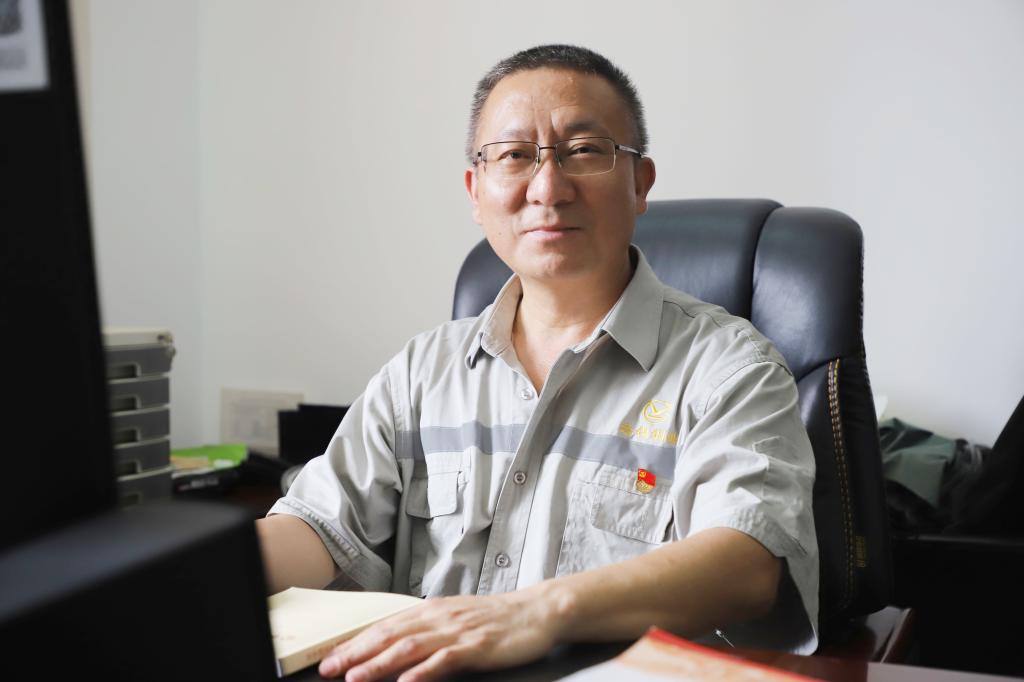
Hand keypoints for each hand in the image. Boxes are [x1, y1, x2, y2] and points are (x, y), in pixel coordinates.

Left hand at [317, 586, 565, 680]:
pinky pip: (445, 659)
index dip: (355, 642)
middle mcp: (439, 617)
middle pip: (390, 635)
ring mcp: (457, 631)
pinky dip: (424, 671)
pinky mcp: (476, 645)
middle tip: (329, 669)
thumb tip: (393, 647)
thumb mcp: (455, 620)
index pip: (385, 626)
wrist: (536, 611)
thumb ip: (426, 631)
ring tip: (356, 677)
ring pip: (411, 646)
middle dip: (357, 653)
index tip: (329, 658)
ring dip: (380, 663)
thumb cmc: (495, 619)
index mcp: (431, 610)